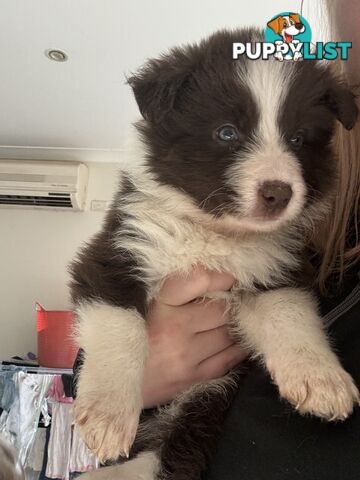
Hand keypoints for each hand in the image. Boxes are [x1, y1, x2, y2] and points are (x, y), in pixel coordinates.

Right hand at [142, 267, 247, 407]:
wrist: (116, 378)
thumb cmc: (135, 334)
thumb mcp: (150, 304)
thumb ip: (180, 291)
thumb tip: (219, 281)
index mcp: (160, 304)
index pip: (199, 280)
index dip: (221, 278)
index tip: (230, 279)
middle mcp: (174, 328)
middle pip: (222, 310)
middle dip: (231, 306)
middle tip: (234, 304)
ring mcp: (185, 355)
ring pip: (230, 335)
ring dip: (236, 328)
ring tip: (233, 323)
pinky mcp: (193, 378)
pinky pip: (229, 359)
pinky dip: (238, 349)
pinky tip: (236, 343)